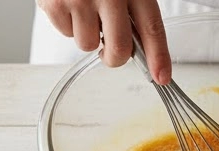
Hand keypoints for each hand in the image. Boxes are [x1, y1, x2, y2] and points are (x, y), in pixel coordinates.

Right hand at [36, 0, 170, 79]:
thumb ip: (132, 6)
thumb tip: (140, 43)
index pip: (150, 26)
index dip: (158, 55)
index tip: (162, 76)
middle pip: (118, 49)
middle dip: (113, 57)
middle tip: (108, 49)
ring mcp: (81, 0)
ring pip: (88, 45)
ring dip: (87, 33)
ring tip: (84, 7)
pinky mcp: (57, 5)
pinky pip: (66, 33)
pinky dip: (68, 23)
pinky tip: (70, 2)